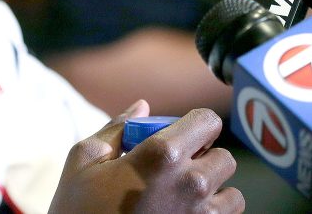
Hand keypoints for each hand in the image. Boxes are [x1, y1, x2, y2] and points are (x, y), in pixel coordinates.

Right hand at [49, 101, 243, 212]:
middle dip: (204, 159)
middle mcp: (191, 184)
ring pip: (232, 194)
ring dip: (213, 192)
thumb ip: (116, 128)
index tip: (181, 135)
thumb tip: (142, 107)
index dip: (195, 125)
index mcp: (162, 155)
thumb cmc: (79, 209)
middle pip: (224, 158)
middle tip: (175, 170)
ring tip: (182, 198)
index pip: (208, 121)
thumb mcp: (84, 160)